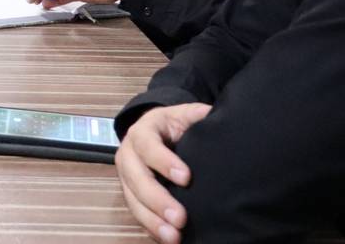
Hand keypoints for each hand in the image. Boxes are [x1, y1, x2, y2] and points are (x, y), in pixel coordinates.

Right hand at [116, 104, 211, 243]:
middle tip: (181, 217)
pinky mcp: (131, 194)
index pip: (147, 145)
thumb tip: (217, 115)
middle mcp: (128, 154)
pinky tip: (167, 238)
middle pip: (137, 178)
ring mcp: (126, 177)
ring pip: (133, 200)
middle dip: (158, 199)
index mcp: (142, 132)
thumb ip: (198, 114)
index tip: (187, 178)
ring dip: (152, 220)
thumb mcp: (183, 114)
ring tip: (174, 236)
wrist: (152, 132)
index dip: (163, 161)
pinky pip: (137, 213)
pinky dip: (151, 227)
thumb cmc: (171, 125)